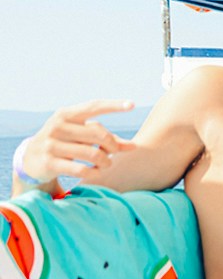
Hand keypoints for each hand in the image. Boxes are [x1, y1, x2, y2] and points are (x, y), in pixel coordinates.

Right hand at [20, 100, 137, 181]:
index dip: (113, 106)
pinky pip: (82, 169)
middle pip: (99, 134)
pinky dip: (94, 173)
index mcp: (66, 114)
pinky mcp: (49, 162)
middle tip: (114, 153)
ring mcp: (52, 144)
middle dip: (112, 146)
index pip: (93, 106)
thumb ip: (108, 139)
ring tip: (106, 164)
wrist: (31, 160)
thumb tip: (134, 146)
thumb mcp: (81, 136)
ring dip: (106, 161)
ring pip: (93, 153)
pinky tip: (95, 172)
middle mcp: (58, 126)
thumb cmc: (65, 143)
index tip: (132, 105)